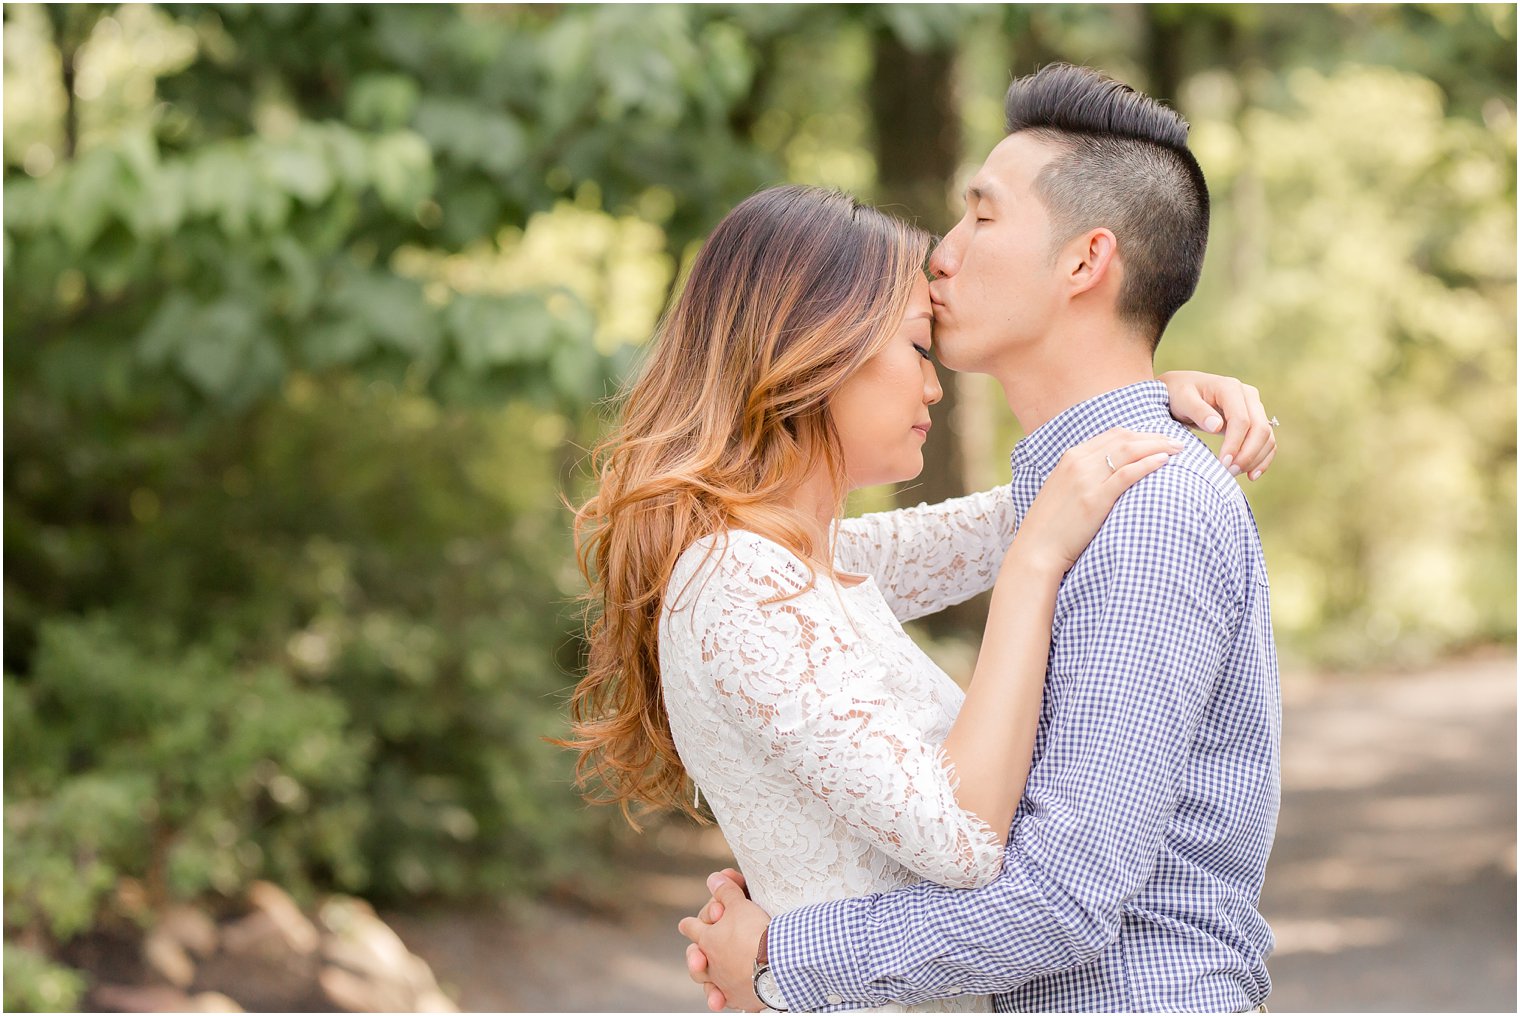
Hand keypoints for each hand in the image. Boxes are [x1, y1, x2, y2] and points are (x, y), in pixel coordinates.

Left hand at [678, 871, 769, 1012]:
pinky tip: (731, 999)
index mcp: (707, 940)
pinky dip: (729, 998)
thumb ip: (725, 891)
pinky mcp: (741, 999)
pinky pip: (730, 1000)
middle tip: (699, 952)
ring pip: (709, 984)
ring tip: (712, 983)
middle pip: (696, 960)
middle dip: (697, 955)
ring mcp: (724, 984)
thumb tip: (713, 878)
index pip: (691, 928)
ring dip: (710, 982)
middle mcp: (711, 965)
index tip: (687, 924)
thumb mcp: (740, 905)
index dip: (691, 924)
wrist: (776, 964)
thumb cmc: (754, 932)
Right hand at [1016, 429, 1181, 575]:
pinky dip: (1148, 464)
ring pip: (1128, 451)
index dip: (1140, 434)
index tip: (1159, 440)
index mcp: (1070, 457)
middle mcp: (1077, 462)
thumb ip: (1082, 477)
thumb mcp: (1063, 491)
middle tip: (1176, 442)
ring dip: (1157, 446)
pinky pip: (1127, 474)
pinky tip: (1164, 462)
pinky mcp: (1094, 499)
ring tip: (1178, 449)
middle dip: (1154, 436)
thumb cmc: (1052, 526)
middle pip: (1124, 438)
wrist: (1036, 549)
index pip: (1112, 435)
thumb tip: (1108, 475)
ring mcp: (1085, 479)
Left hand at [1158, 370, 1277, 479]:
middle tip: (1229, 472)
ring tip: (1234, 474)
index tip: (1222, 463)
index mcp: (1230, 388)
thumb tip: (1216, 426)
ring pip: (1266, 436)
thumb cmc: (1179, 394)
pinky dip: (1262, 458)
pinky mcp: (1255, 420)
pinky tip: (1251, 475)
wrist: (1182, 389)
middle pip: (1260, 429)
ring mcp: (1254, 407)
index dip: (1234, 444)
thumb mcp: (1182, 399)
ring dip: (1255, 459)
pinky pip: (1267, 441)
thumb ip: (1198, 411)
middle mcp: (1248, 396)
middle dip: (1247, 454)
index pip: (1241, 420)